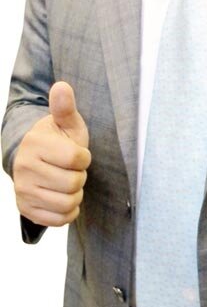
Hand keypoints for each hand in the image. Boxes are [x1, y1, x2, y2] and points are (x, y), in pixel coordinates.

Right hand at [13, 81, 90, 226]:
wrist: (36, 161)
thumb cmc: (58, 141)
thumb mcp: (66, 123)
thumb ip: (65, 107)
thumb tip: (62, 86)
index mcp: (35, 144)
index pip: (77, 159)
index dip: (84, 157)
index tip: (76, 154)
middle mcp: (24, 168)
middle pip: (74, 183)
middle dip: (79, 177)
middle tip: (70, 170)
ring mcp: (23, 191)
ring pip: (68, 203)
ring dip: (75, 195)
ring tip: (67, 183)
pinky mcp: (26, 209)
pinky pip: (60, 220)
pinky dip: (68, 211)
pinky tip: (62, 197)